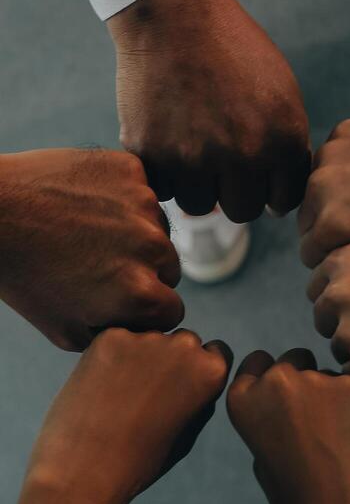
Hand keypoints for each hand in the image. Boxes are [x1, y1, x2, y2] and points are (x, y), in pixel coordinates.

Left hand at [0, 148, 182, 349]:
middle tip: (97, 263)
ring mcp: (143, 203)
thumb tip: (149, 328)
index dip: (144, 310)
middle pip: (169, 267)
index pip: (171, 310)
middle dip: (143, 270)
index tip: (115, 298)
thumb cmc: (25, 277)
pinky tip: (88, 204)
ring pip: (158, 227)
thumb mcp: (69, 333)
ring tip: (88, 233)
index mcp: (140, 294)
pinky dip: (122, 197)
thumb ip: (120, 334)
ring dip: (135, 233)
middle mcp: (152, 247)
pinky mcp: (130, 169)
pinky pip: (141, 189)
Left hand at [16, 328, 231, 503]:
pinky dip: (111, 356)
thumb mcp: (188, 433)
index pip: (216, 352)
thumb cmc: (140, 461)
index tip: (178, 389)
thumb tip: (200, 370)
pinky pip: (117, 339)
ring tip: (119, 394)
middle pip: (183, 341)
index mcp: (210, 372)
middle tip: (146, 393)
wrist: (84, 471)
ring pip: (148, 337)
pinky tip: (100, 386)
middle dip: (170, 359)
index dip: (198, 370)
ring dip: (140, 355)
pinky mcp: (110, 337)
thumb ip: (200, 396)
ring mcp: (146, 338)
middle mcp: (184, 347)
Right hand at [108, 0, 310, 220]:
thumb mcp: (282, 93)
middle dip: (235, 191)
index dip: (270, 188)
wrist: (176, 15)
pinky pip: (165, 188)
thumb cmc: (233, 52)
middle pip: (241, 211)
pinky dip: (166, 172)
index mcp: (282, 140)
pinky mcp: (151, 155)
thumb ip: (287, 147)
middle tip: (221, 159)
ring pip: (200, 207)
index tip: (257, 170)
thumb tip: (280, 202)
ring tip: (193, 146)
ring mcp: (194, 159)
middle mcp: (242, 156)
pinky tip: (169, 139)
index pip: (283, 201)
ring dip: (198, 185)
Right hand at [227, 349, 349, 503]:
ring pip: (330, 374)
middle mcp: (277, 381)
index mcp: (243, 401)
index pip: (256, 363)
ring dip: (337, 396)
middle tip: (320, 424)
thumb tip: (286, 400)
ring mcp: (319, 380)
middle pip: (294, 360)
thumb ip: (268, 422)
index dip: (273, 381)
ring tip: (345, 442)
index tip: (286, 403)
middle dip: (306, 382)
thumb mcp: (264, 461)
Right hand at [298, 112, 349, 267]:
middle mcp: (320, 190)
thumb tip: (336, 253)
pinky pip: (329, 159)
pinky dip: (344, 166)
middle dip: (325, 227)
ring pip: (313, 189)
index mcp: (333, 227)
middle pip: (305, 222)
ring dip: (330, 196)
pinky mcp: (341, 132)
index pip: (309, 254)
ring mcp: (328, 156)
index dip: (331, 257)